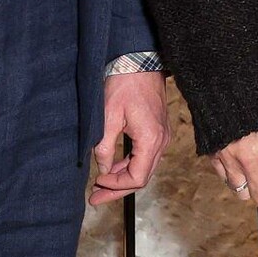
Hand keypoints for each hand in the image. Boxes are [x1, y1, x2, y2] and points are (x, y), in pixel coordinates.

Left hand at [89, 70, 169, 205]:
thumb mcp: (108, 116)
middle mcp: (161, 141)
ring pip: (144, 168)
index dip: (116, 187)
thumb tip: (103, 169)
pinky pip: (145, 156)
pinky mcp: (158, 129)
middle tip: (95, 197)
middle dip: (118, 189)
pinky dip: (130, 165)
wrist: (140, 60)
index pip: (136, 178)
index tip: (97, 185)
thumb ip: (105, 146)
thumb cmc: (125, 84)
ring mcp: (162, 135)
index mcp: (151, 139)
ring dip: (123, 178)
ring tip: (100, 184)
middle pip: (142, 177)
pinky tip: (113, 167)